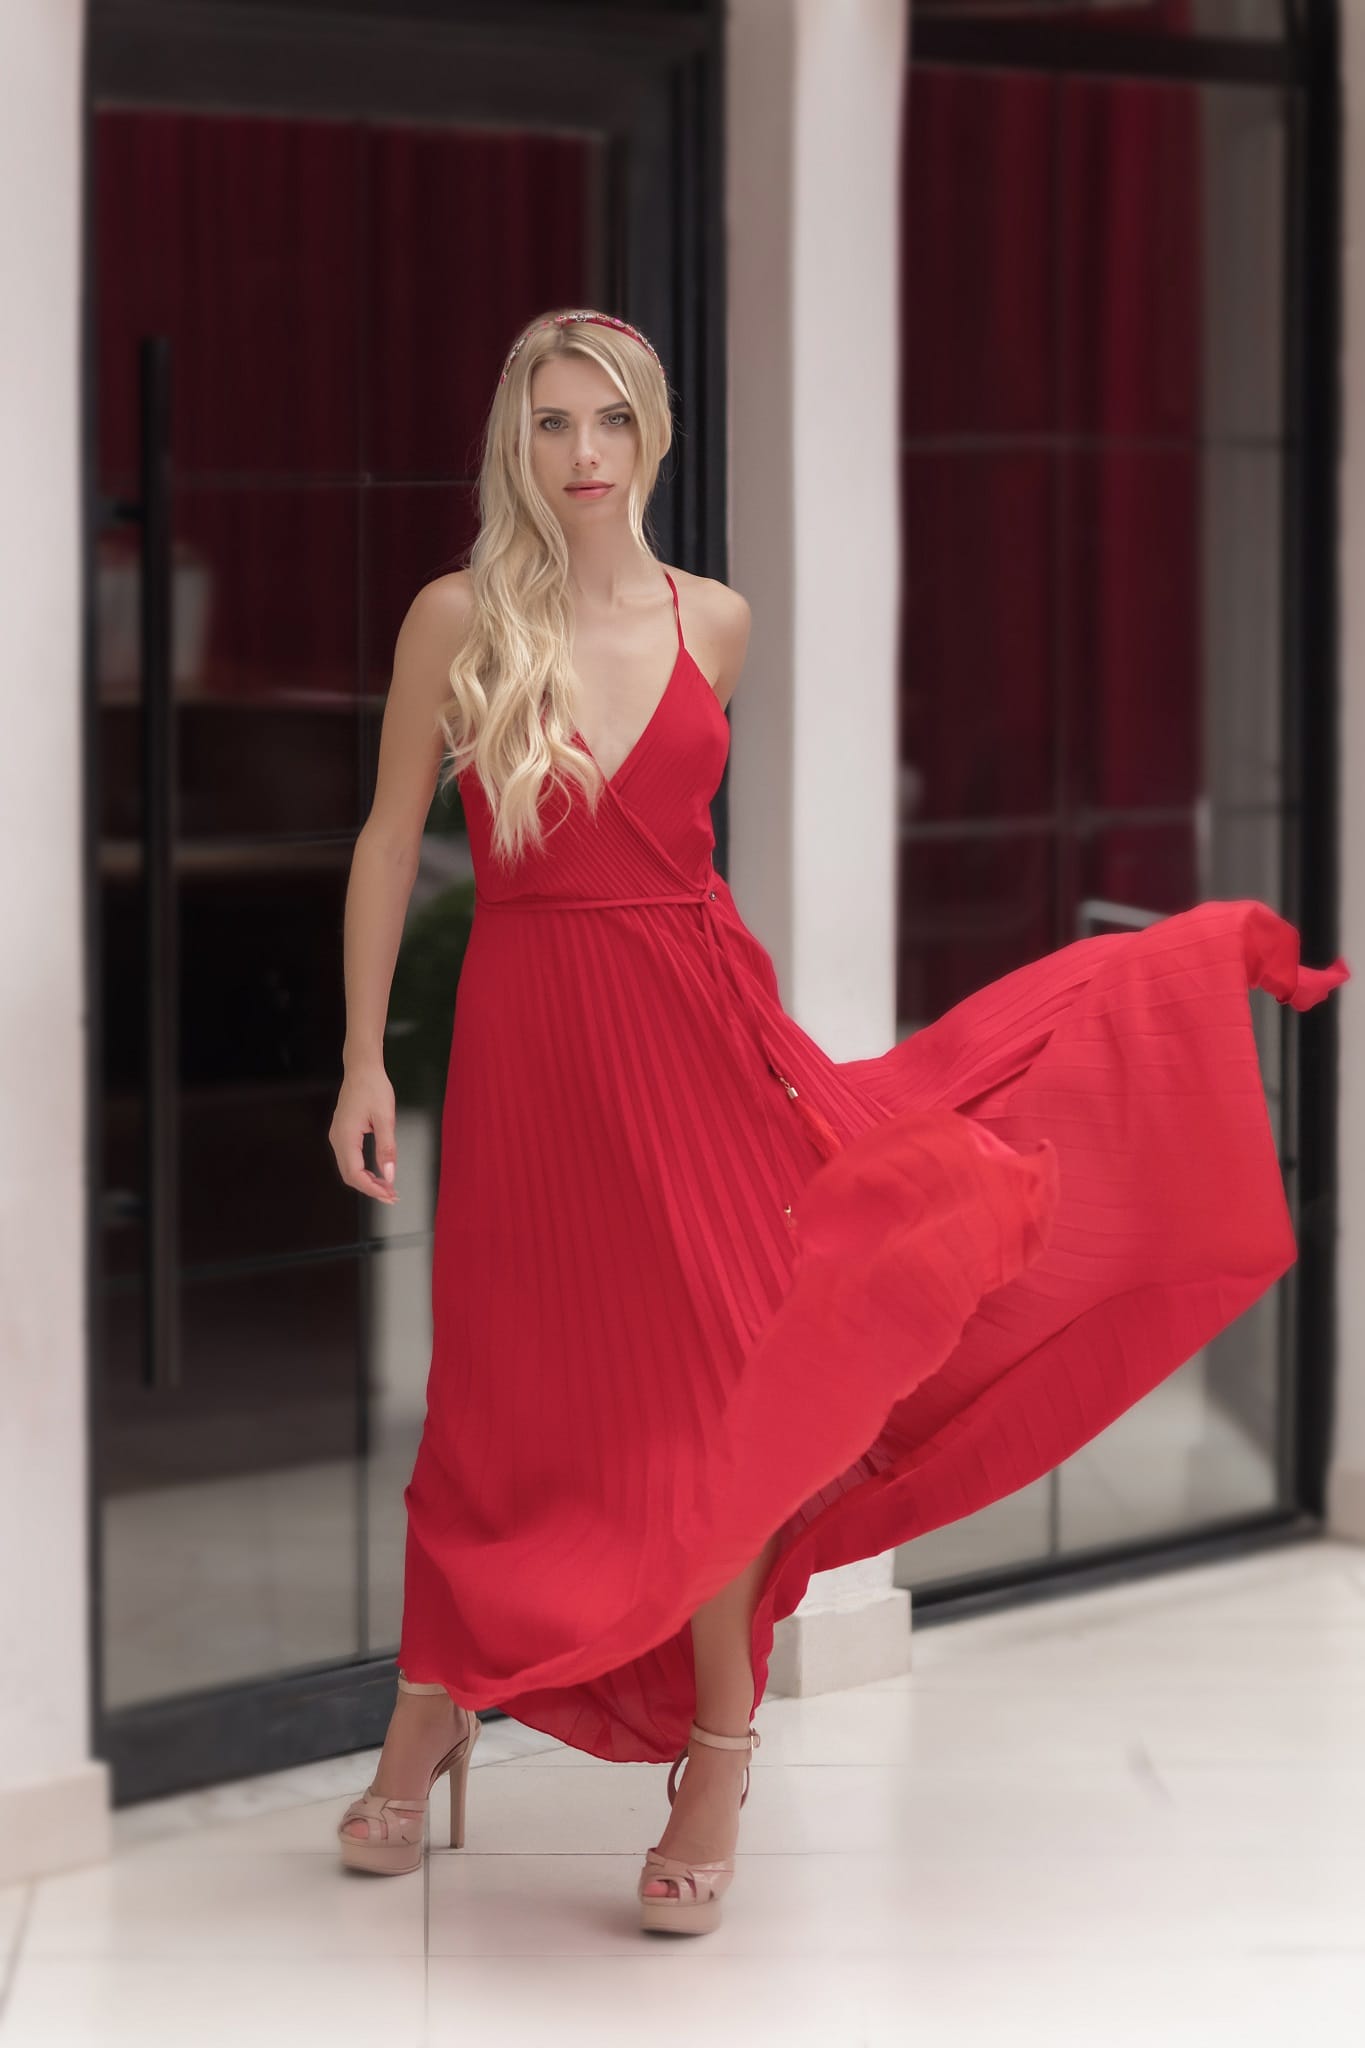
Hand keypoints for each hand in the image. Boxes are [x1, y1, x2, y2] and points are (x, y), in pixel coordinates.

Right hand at [330, 1062, 398, 1203]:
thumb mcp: (386, 1119)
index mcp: (346, 1137)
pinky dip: (363, 1170)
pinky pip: (349, 1159)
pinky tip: (377, 1172)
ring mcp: (337, 1136)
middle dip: (370, 1188)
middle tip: (391, 1195)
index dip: (372, 1189)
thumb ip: (387, 1149)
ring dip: (367, 1181)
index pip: (355, 1174)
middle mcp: (337, 1139)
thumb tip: (389, 1174)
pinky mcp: (342, 1133)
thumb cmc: (373, 1088)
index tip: (390, 1194)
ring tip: (387, 1187)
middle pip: (349, 1175)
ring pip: (349, 1169)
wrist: (362, 1068)